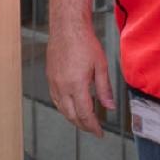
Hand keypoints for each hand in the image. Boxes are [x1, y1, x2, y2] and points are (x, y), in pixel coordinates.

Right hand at [47, 19, 114, 135]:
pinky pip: (55, 99)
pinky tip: (70, 107)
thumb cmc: (84, 41)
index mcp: (76, 85)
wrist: (67, 26)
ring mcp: (54, 82)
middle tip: (93, 129)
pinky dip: (64, 108)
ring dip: (73, 118)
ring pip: (61, 109)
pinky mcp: (50, 77)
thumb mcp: (101, 66)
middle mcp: (62, 86)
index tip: (99, 133)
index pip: (85, 114)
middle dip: (83, 126)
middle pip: (71, 115)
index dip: (93, 127)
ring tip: (84, 121)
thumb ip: (104, 89)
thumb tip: (109, 106)